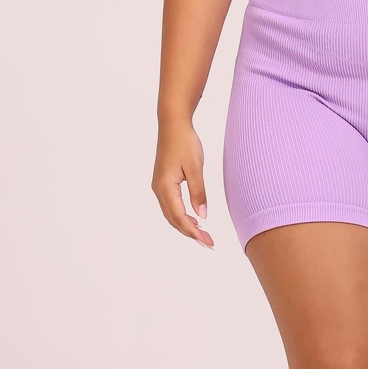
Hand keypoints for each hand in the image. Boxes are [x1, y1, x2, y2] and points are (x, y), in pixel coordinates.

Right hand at [151, 118, 213, 248]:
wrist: (173, 124)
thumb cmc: (185, 142)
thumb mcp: (195, 168)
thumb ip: (199, 192)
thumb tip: (202, 216)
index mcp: (165, 187)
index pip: (179, 217)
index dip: (193, 232)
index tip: (207, 241)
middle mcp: (159, 189)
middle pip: (173, 219)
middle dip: (190, 233)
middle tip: (208, 243)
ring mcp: (159, 186)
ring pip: (172, 214)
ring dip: (186, 226)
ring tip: (203, 235)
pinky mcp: (163, 182)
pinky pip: (172, 205)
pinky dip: (182, 216)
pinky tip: (194, 219)